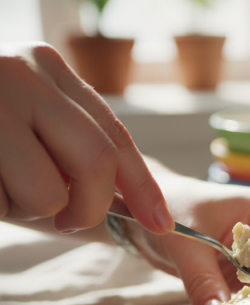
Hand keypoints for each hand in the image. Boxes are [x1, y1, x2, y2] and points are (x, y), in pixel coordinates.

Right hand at [0, 42, 172, 233]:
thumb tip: (127, 200)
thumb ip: (66, 144)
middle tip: (65, 219)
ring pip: (45, 192)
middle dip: (88, 208)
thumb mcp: (22, 119)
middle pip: (95, 163)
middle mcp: (20, 73)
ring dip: (23, 210)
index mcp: (46, 67)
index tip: (162, 224)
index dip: (142, 186)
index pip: (113, 134)